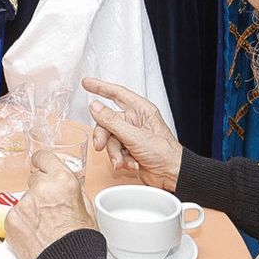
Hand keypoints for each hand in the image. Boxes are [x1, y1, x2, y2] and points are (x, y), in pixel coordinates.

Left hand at [5, 148, 94, 258]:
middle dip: (40, 191)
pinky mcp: (10, 220)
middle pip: (34, 179)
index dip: (43, 162)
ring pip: (25, 200)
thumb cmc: (82, 241)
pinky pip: (15, 215)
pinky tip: (36, 235)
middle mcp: (40, 189)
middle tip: (50, 210)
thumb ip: (72, 189)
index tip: (40, 165)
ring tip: (45, 229)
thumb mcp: (87, 207)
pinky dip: (22, 223)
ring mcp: (22, 204)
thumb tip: (63, 182)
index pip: (44, 157)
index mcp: (62, 181)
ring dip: (32, 210)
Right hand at [81, 77, 181, 191]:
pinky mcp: (129, 149)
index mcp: (141, 110)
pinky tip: (131, 164)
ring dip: (114, 153)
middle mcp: (135, 121)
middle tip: (100, 145)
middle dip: (103, 136)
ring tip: (122, 161)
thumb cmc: (165, 154)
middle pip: (107, 122)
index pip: (117, 93)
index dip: (100, 87)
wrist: (172, 175)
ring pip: (109, 139)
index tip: (87, 83)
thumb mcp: (135, 136)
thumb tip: (95, 107)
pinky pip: (114, 150)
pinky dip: (120, 159)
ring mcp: (131, 135)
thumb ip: (112, 122)